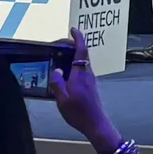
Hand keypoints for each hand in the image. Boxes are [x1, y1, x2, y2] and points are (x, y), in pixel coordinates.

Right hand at [48, 30, 118, 147]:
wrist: (96, 124)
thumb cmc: (78, 112)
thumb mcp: (62, 99)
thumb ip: (57, 83)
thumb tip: (56, 70)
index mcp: (81, 74)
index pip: (81, 50)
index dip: (78, 38)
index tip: (73, 29)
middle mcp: (88, 73)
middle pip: (81, 54)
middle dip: (71, 46)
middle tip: (58, 45)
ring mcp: (91, 80)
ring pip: (82, 62)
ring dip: (72, 57)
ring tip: (57, 59)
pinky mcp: (91, 86)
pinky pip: (82, 70)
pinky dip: (73, 66)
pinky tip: (64, 75)